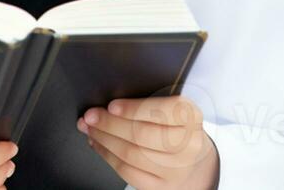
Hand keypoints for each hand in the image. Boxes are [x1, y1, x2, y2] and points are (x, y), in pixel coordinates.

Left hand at [76, 95, 218, 189]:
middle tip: (90, 116)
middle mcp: (188, 144)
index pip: (162, 111)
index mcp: (190, 116)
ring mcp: (176, 169)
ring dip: (104, 140)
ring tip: (89, 128)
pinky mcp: (162, 186)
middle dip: (110, 124)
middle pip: (142, 134)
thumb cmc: (175, 126)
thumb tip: (109, 103)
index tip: (111, 106)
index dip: (133, 109)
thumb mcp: (172, 107)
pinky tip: (98, 145)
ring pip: (132, 154)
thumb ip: (148, 101)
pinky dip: (108, 157)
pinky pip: (128, 172)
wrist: (195, 159)